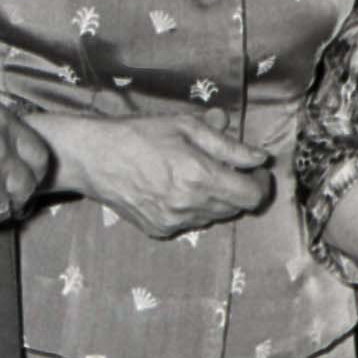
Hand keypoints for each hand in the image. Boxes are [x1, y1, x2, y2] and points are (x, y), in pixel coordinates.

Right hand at [45, 108, 271, 239]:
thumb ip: (229, 146)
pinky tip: (175, 187)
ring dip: (217, 199)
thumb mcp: (188, 127)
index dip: (261, 183)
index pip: (252, 197)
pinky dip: (193, 208)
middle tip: (226, 166)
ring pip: (215, 216)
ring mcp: (174, 223)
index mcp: (201, 177)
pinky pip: (191, 223)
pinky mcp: (160, 231)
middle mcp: (191, 206)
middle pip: (236, 208)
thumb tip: (260, 158)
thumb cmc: (142, 134)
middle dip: (239, 188)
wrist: (97, 158)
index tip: (256, 170)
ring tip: (197, 174)